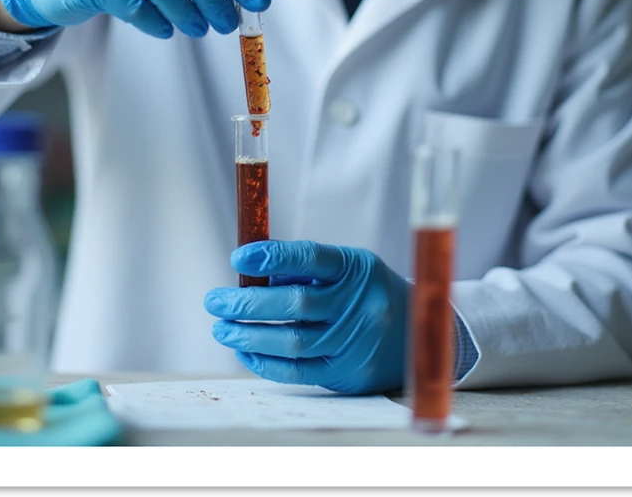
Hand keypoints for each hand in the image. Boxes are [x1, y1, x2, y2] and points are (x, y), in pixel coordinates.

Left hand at [204, 240, 409, 394]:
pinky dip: (266, 363)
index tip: (238, 258)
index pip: (310, 258)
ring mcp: (355, 342)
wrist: (417, 333)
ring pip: (293, 341)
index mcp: (356, 268)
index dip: (272, 257)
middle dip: (248, 303)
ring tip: (222, 329)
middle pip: (296, 303)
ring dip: (249, 336)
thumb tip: (251, 274)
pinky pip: (299, 371)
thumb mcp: (346, 268)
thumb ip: (304, 269)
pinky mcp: (349, 373)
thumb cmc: (365, 292)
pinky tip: (245, 352)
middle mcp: (359, 304)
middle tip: (214, 301)